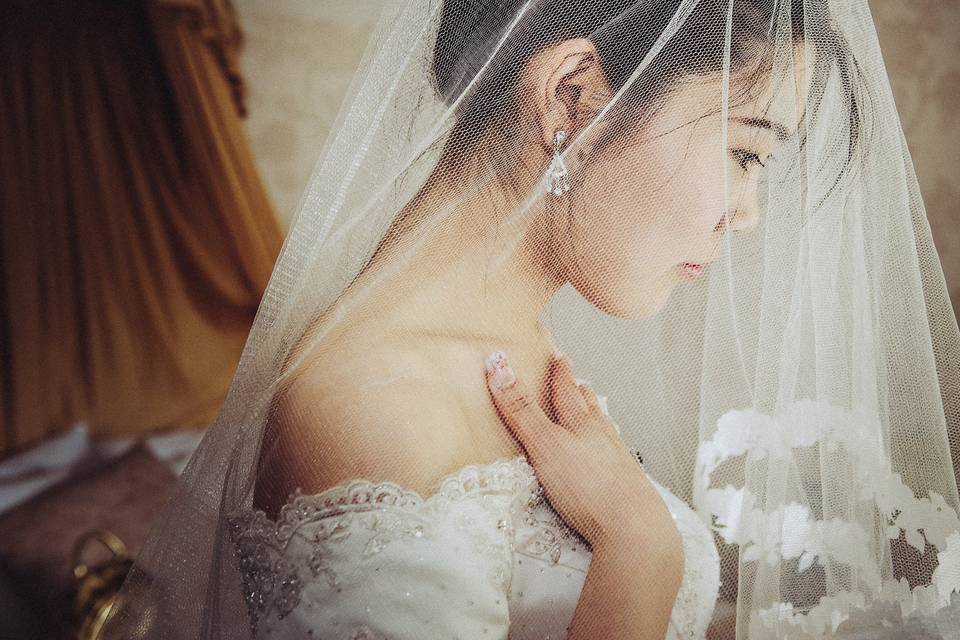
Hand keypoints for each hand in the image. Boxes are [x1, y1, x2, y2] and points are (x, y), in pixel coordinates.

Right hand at [484, 351, 681, 552]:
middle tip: (576, 380)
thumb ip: (521, 410)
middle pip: (589, 408)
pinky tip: (608, 456)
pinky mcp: (625, 487)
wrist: (633, 528)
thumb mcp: (545, 444)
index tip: (558, 357)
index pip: (566, 391)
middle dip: (580, 392)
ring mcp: (617, 462)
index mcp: (581, 424)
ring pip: (605, 431)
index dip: (560, 373)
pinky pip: (614, 457)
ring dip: (596, 417)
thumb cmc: (589, 486)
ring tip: (593, 409)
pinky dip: (607, 448)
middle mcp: (602, 437)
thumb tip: (500, 366)